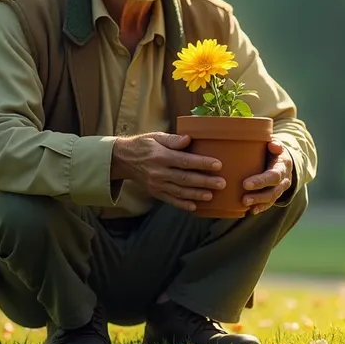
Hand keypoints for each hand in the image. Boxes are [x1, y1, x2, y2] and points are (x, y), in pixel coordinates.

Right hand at [111, 132, 225, 211]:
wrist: (124, 159)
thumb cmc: (144, 145)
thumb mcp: (156, 136)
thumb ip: (173, 139)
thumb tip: (188, 139)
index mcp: (161, 156)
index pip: (185, 161)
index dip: (202, 163)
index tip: (217, 164)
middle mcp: (159, 172)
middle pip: (185, 178)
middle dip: (204, 182)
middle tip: (221, 183)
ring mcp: (157, 184)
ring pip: (180, 191)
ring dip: (196, 194)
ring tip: (211, 195)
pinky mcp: (155, 192)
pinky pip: (170, 200)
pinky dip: (182, 205)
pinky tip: (194, 207)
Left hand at [242, 139, 292, 214]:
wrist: (284, 159)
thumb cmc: (274, 149)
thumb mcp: (276, 144)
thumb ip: (275, 144)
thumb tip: (272, 144)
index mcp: (283, 166)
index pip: (273, 176)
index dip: (261, 181)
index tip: (245, 184)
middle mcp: (284, 180)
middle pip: (273, 191)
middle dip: (258, 196)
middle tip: (244, 199)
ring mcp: (280, 189)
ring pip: (271, 198)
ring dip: (258, 203)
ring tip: (245, 204)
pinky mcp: (275, 194)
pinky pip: (270, 203)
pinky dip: (261, 207)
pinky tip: (251, 211)